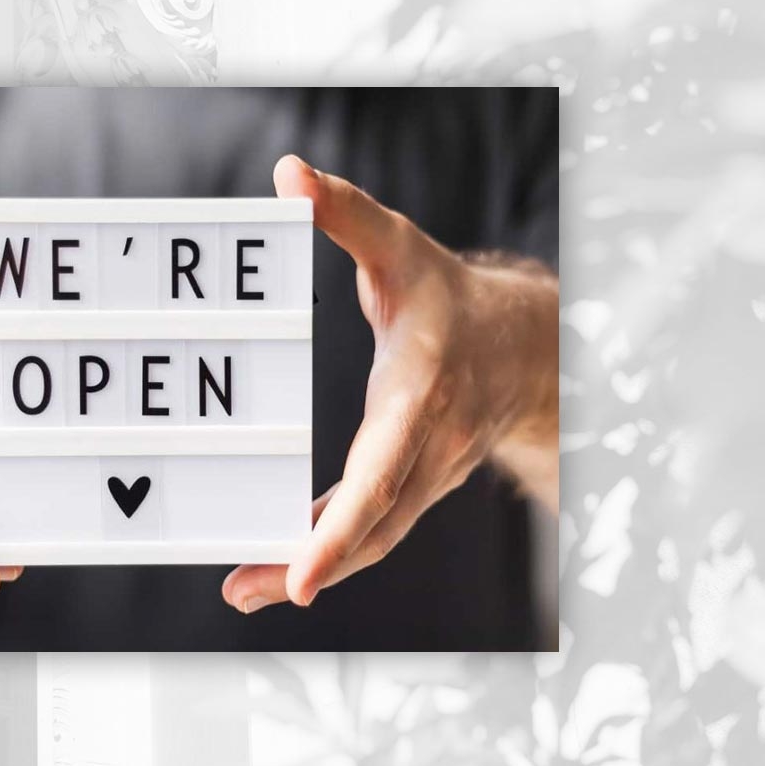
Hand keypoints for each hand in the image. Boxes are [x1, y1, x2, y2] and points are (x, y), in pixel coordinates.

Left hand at [223, 155, 558, 613]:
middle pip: (374, 523)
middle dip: (311, 563)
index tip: (305, 572)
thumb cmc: (447, 295)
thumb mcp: (399, 244)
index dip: (343, 526)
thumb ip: (345, 212)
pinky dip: (326, 551)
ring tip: (242, 589)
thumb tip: (289, 175)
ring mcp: (424, 475)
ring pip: (372, 538)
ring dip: (308, 568)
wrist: (522, 347)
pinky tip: (274, 565)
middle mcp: (428, 447)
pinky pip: (371, 530)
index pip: (384, 472)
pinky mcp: (412, 486)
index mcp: (422, 395)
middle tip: (242, 590)